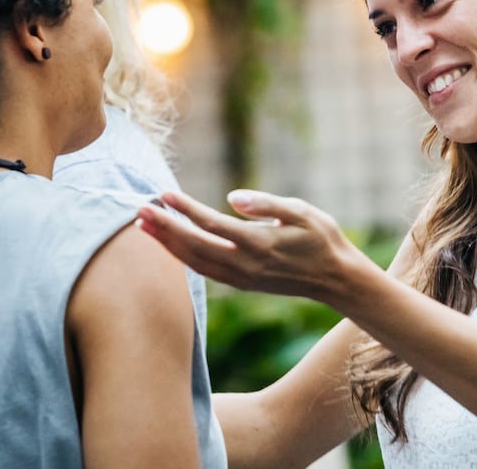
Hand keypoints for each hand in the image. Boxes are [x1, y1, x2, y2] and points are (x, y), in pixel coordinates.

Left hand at [136, 189, 366, 304]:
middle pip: (194, 246)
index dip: (186, 210)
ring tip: (144, 224)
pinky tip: (169, 243)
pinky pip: (204, 270)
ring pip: (194, 261)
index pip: (212, 225)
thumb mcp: (302, 212)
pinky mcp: (241, 283)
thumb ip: (266, 204)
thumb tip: (231, 197)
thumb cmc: (322, 239)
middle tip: (139, 208)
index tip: (165, 194)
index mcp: (259, 244)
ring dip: (167, 243)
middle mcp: (245, 265)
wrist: (337, 280)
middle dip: (165, 228)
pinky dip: (182, 256)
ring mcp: (242, 278)